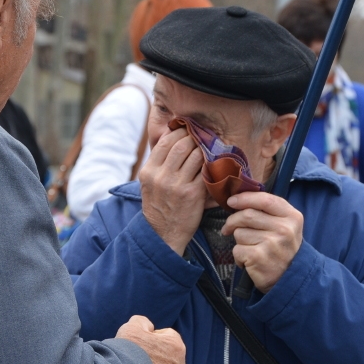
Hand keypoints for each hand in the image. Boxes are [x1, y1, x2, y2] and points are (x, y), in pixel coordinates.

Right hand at [116, 315, 186, 363]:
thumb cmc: (126, 352)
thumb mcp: (132, 326)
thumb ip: (142, 322)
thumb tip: (147, 327)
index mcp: (177, 347)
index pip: (166, 335)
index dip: (149, 337)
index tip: (138, 343)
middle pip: (166, 357)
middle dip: (153, 357)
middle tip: (134, 359)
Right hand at [139, 128, 205, 254]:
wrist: (163, 234)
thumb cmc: (158, 205)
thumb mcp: (149, 183)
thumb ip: (159, 163)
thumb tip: (173, 138)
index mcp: (148, 171)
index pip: (165, 142)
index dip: (179, 132)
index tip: (187, 129)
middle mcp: (161, 176)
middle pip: (182, 145)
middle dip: (194, 137)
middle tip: (202, 135)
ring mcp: (177, 185)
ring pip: (196, 155)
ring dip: (205, 149)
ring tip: (210, 147)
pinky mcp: (193, 194)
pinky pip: (205, 171)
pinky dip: (211, 164)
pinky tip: (215, 162)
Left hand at [221, 192, 303, 293]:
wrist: (289, 280)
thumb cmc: (283, 249)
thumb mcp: (286, 227)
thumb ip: (269, 211)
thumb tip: (238, 198)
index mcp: (292, 217)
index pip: (265, 199)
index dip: (244, 198)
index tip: (231, 201)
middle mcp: (284, 229)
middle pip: (247, 215)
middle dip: (232, 221)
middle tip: (228, 227)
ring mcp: (272, 243)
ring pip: (239, 232)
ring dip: (238, 241)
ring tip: (250, 249)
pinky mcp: (258, 257)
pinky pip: (236, 249)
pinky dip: (238, 256)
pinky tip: (249, 261)